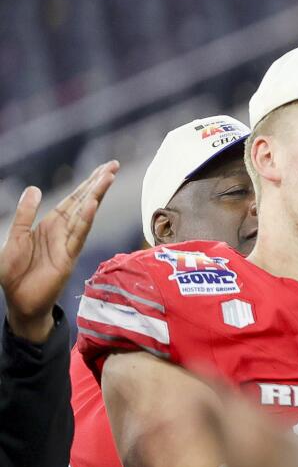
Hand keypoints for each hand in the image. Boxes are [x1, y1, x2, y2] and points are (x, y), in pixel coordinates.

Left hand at [1, 161, 117, 342]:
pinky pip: (77, 235)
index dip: (87, 183)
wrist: (19, 302)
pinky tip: (92, 205)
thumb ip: (24, 215)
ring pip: (84, 214)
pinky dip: (85, 220)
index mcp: (50, 225)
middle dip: (98, 183)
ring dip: (96, 195)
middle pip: (83, 202)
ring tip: (108, 177)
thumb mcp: (14, 238)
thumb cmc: (15, 273)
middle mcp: (62, 231)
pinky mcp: (67, 257)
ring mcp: (67, 244)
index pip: (72, 200)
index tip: (104, 168)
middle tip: (114, 165)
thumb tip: (34, 188)